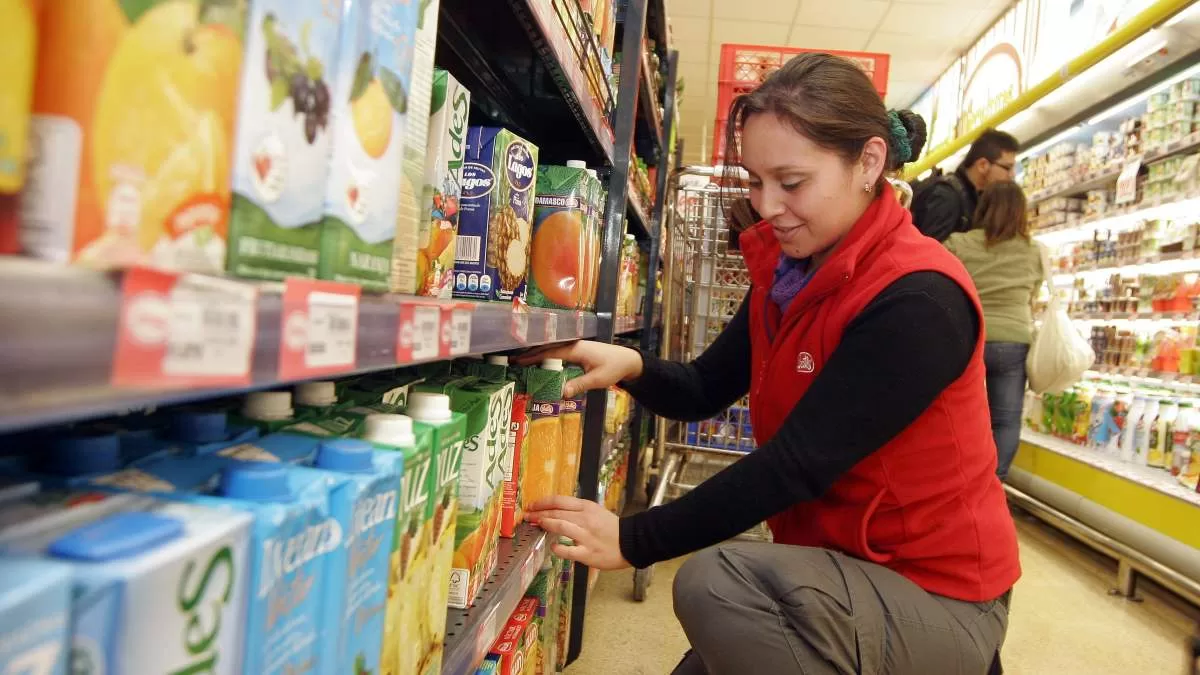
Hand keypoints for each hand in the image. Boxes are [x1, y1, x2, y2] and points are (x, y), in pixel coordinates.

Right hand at [514, 341, 642, 397]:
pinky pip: (558, 352)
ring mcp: (575, 347)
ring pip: (552, 349)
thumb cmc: (613, 368)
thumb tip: (561, 393)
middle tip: (513, 361)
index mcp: (575, 350)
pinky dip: (547, 356)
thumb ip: (579, 385)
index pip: (549, 352)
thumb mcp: (597, 379)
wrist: (628, 360)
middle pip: (547, 348)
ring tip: (522, 362)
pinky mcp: (578, 351)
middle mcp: (573, 345)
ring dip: (537, 354)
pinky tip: (541, 363)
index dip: (533, 357)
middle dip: (530, 354)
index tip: (518, 361)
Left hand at [526, 496, 630, 569]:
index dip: (542, 502)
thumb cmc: (611, 528)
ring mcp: (586, 536)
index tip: (531, 505)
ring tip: (537, 525)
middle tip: (527, 516)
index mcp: (586, 507)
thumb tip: (554, 511)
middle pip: (557, 512)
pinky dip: (558, 548)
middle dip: (539, 513)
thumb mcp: (595, 512)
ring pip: (561, 526)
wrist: (631, 542)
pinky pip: (569, 550)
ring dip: (546, 524)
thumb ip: (576, 511)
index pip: (559, 500)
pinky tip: (553, 546)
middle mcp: (585, 519)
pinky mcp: (588, 553)